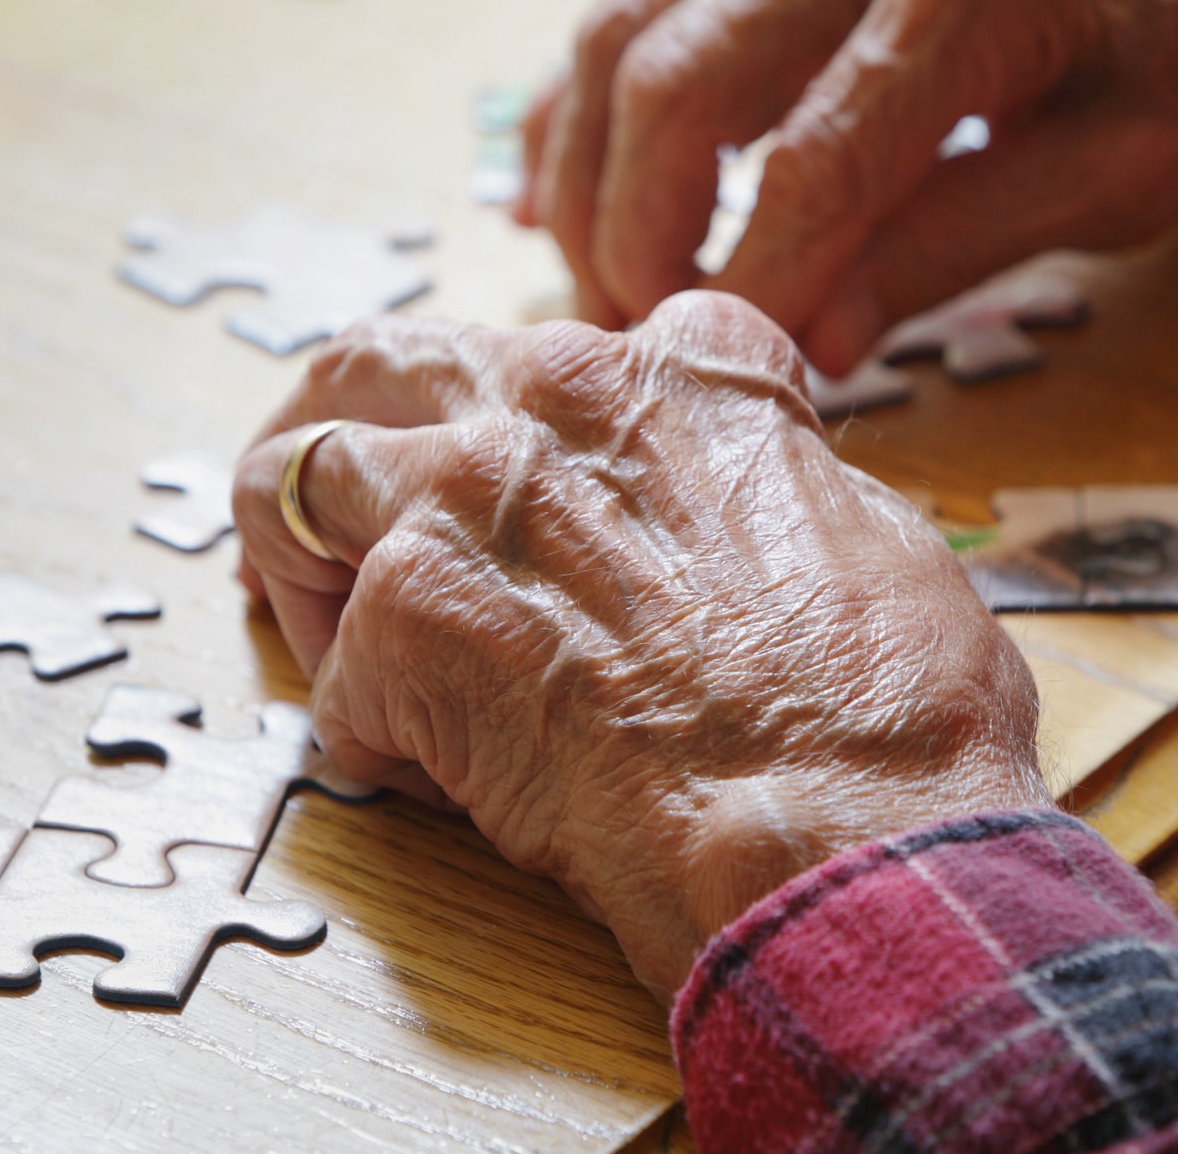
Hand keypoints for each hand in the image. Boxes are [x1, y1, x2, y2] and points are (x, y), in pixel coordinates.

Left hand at [234, 293, 1047, 999]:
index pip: (554, 353)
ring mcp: (465, 492)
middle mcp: (556, 395)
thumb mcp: (866, 533)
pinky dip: (365, 720)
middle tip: (325, 506)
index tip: (530, 496)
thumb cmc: (887, 713)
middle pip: (376, 363)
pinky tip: (428, 772)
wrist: (839, 824)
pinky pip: (332, 664)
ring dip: (300, 557)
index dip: (529, 435)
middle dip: (335, 426)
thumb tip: (740, 520)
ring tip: (336, 635)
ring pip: (290, 473)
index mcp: (681, 369)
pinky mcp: (404, 611)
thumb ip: (764, 484)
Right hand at [518, 0, 1177, 372]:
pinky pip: (639, 5)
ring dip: (589, 179)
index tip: (723, 386)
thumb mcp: (1123, 171)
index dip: (754, 288)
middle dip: (635, 238)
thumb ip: (952, 246)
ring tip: (601, 293)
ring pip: (626, 34)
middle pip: (677, 84)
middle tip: (639, 352)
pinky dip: (585, 107)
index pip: (816, 161)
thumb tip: (808, 342)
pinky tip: (565, 197)